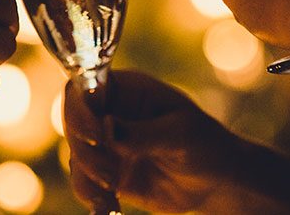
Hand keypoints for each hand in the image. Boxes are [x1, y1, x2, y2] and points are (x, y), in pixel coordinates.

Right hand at [65, 71, 274, 213]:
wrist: (215, 181)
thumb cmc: (204, 144)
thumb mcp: (179, 135)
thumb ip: (142, 133)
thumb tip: (106, 128)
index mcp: (127, 89)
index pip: (86, 87)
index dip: (81, 109)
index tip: (96, 137)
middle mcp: (111, 111)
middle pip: (74, 122)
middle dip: (87, 151)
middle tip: (113, 175)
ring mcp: (106, 141)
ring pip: (76, 153)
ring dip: (87, 175)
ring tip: (115, 190)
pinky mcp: (106, 170)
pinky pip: (83, 179)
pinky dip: (89, 193)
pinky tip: (108, 205)